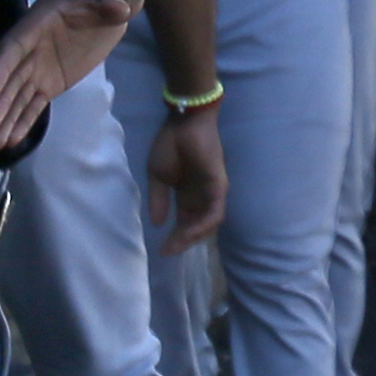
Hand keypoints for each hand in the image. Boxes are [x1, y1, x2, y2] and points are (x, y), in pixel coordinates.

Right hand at [0, 0, 133, 154]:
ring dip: (6, 117)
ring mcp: (41, 65)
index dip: (0, 69)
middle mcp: (34, 45)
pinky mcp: (52, 81)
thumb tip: (117, 6)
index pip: (16, 46)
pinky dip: (24, 121)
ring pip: (19, 94)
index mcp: (42, 20)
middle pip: (13, 76)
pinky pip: (35, 103)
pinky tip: (11, 141)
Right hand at [145, 109, 226, 251]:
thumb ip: (158, 200)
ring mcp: (212, 193)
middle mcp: (201, 197)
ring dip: (192, 237)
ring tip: (175, 244)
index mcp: (187, 195)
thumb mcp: (157, 177)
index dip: (174, 238)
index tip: (160, 250)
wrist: (183, 123)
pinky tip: (187, 232)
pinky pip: (214, 213)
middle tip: (167, 251)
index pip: (184, 224)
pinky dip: (202, 225)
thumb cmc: (170, 145)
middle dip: (183, 242)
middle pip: (197, 228)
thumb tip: (156, 223)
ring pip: (208, 225)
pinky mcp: (219, 187)